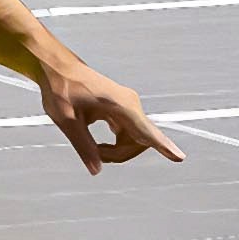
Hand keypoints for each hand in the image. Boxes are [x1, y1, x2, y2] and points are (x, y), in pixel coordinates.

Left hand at [36, 50, 180, 169]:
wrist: (59, 69)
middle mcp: (129, 104)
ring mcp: (127, 106)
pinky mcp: (121, 109)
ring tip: (93, 149)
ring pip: (134, 139)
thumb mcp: (67, 121)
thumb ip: (83, 146)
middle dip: (120, 155)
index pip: (145, 130)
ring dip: (117, 150)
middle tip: (94, 155)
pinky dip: (115, 144)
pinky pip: (128, 133)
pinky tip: (98, 145)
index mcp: (120, 105)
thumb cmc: (61, 89)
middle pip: (140, 141)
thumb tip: (96, 170)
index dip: (163, 146)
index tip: (179, 157)